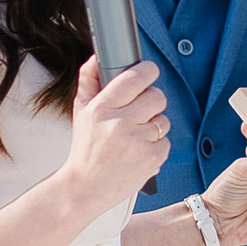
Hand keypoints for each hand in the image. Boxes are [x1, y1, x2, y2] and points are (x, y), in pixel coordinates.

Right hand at [59, 56, 168, 210]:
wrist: (84, 188)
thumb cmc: (85, 149)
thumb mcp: (81, 111)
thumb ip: (89, 80)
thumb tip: (98, 57)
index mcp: (101, 108)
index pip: (136, 77)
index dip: (148, 71)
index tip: (148, 72)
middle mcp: (119, 123)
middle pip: (157, 96)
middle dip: (151, 102)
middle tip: (139, 112)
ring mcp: (137, 142)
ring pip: (163, 120)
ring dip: (153, 126)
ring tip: (134, 137)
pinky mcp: (151, 158)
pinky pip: (165, 141)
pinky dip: (155, 146)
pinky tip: (138, 152)